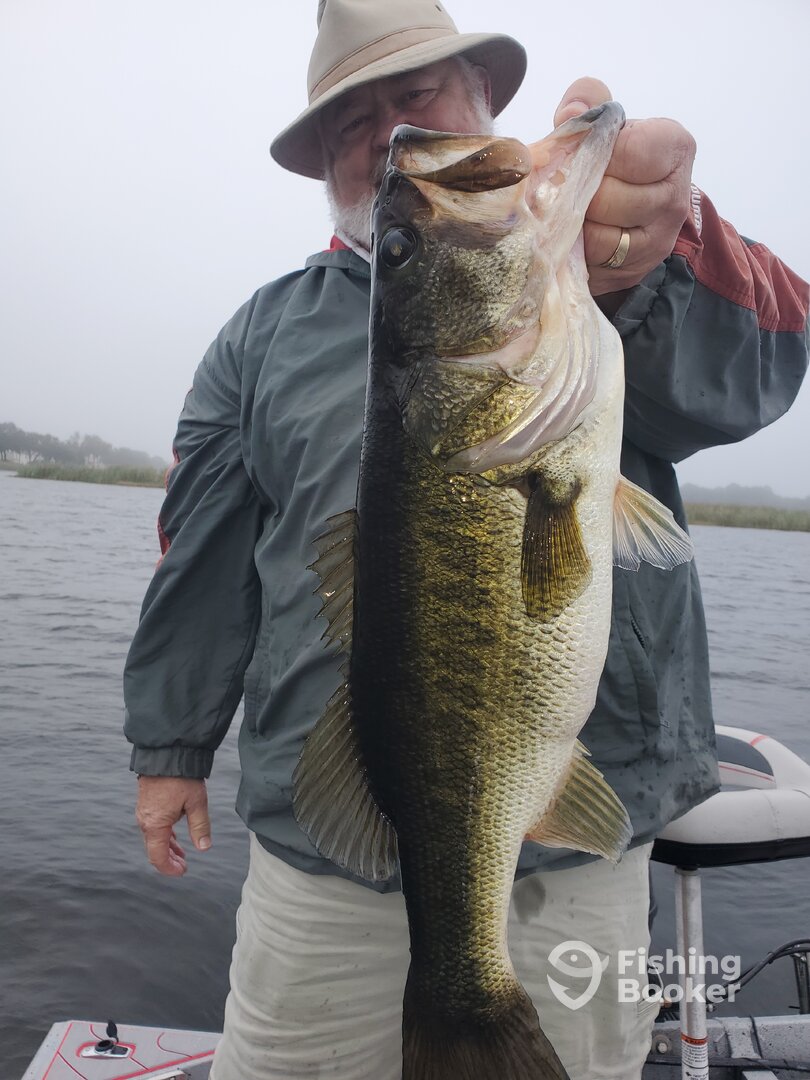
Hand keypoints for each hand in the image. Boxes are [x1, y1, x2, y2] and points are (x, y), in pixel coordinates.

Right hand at [135, 776, 210, 875]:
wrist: (166, 753)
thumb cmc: (181, 777)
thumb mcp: (196, 803)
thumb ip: (200, 827)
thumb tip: (204, 848)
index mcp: (155, 825)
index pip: (157, 857)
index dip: (169, 869)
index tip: (183, 871)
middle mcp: (145, 821)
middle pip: (153, 850)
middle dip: (169, 860)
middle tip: (184, 865)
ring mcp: (143, 812)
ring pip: (153, 838)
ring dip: (166, 847)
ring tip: (182, 853)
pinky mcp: (145, 803)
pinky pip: (152, 826)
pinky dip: (162, 835)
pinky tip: (173, 835)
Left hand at [554, 77, 695, 296]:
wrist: (630, 208)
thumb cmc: (613, 158)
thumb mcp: (606, 123)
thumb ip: (588, 102)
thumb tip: (573, 113)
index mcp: (675, 148)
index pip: (629, 151)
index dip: (594, 153)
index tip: (580, 152)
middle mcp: (675, 197)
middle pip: (608, 198)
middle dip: (577, 192)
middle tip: (562, 186)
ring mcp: (658, 240)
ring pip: (598, 236)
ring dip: (571, 224)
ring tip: (563, 209)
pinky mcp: (634, 270)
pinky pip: (592, 263)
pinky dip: (572, 250)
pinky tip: (569, 235)